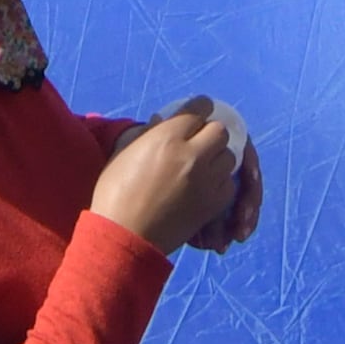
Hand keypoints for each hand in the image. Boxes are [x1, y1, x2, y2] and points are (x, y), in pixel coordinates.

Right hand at [87, 102, 247, 253]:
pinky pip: (229, 184)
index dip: (199, 108)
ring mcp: (205, 181)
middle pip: (219, 131)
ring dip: (217, 157)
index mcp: (166, 137)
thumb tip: (163, 122)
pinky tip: (206, 185)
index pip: (199, 109)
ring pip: (228, 157)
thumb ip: (147, 133)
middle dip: (210, 133)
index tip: (197, 112)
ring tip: (203, 165)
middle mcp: (191, 154)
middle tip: (198, 142)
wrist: (124, 236)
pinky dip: (220, 182)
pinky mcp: (212, 204)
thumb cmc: (115, 192)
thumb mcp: (124, 152)